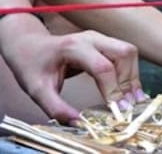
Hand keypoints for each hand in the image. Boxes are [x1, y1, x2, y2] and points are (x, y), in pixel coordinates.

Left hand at [0, 28, 143, 122]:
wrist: (28, 44)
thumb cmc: (32, 65)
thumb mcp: (37, 90)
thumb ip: (57, 108)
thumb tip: (80, 123)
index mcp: (73, 47)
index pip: (102, 67)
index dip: (113, 89)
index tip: (118, 110)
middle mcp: (91, 38)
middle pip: (124, 53)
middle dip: (130, 80)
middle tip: (129, 106)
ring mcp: (99, 38)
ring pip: (129, 52)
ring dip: (133, 76)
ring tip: (131, 100)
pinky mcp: (104, 42)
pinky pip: (125, 54)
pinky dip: (130, 72)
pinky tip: (128, 90)